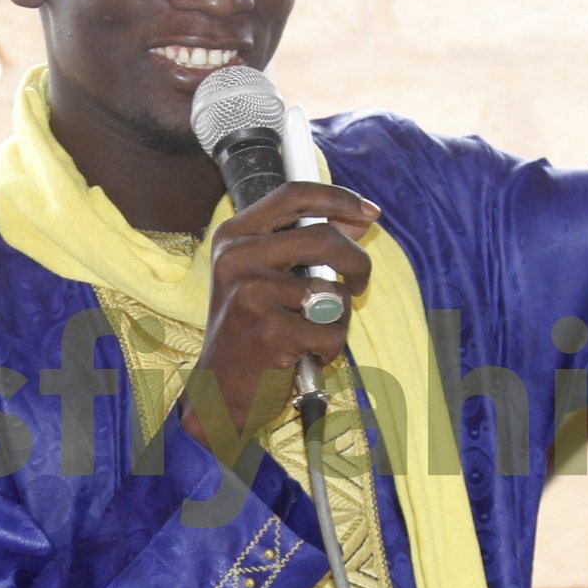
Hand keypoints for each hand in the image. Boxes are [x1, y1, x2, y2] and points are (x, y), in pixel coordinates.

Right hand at [183, 183, 379, 456]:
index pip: (294, 194)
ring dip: (338, 317)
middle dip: (358, 263)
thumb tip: (362, 217)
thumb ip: (306, 245)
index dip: (338, 198)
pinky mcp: (268, 331)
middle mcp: (237, 258)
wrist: (219, 393)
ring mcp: (251, 293)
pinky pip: (330, 332)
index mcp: (234, 237)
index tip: (368, 211)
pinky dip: (329, 349)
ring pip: (333, 290)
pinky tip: (304, 355)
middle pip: (324, 237)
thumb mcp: (264, 278)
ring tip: (314, 332)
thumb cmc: (249, 333)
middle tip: (359, 284)